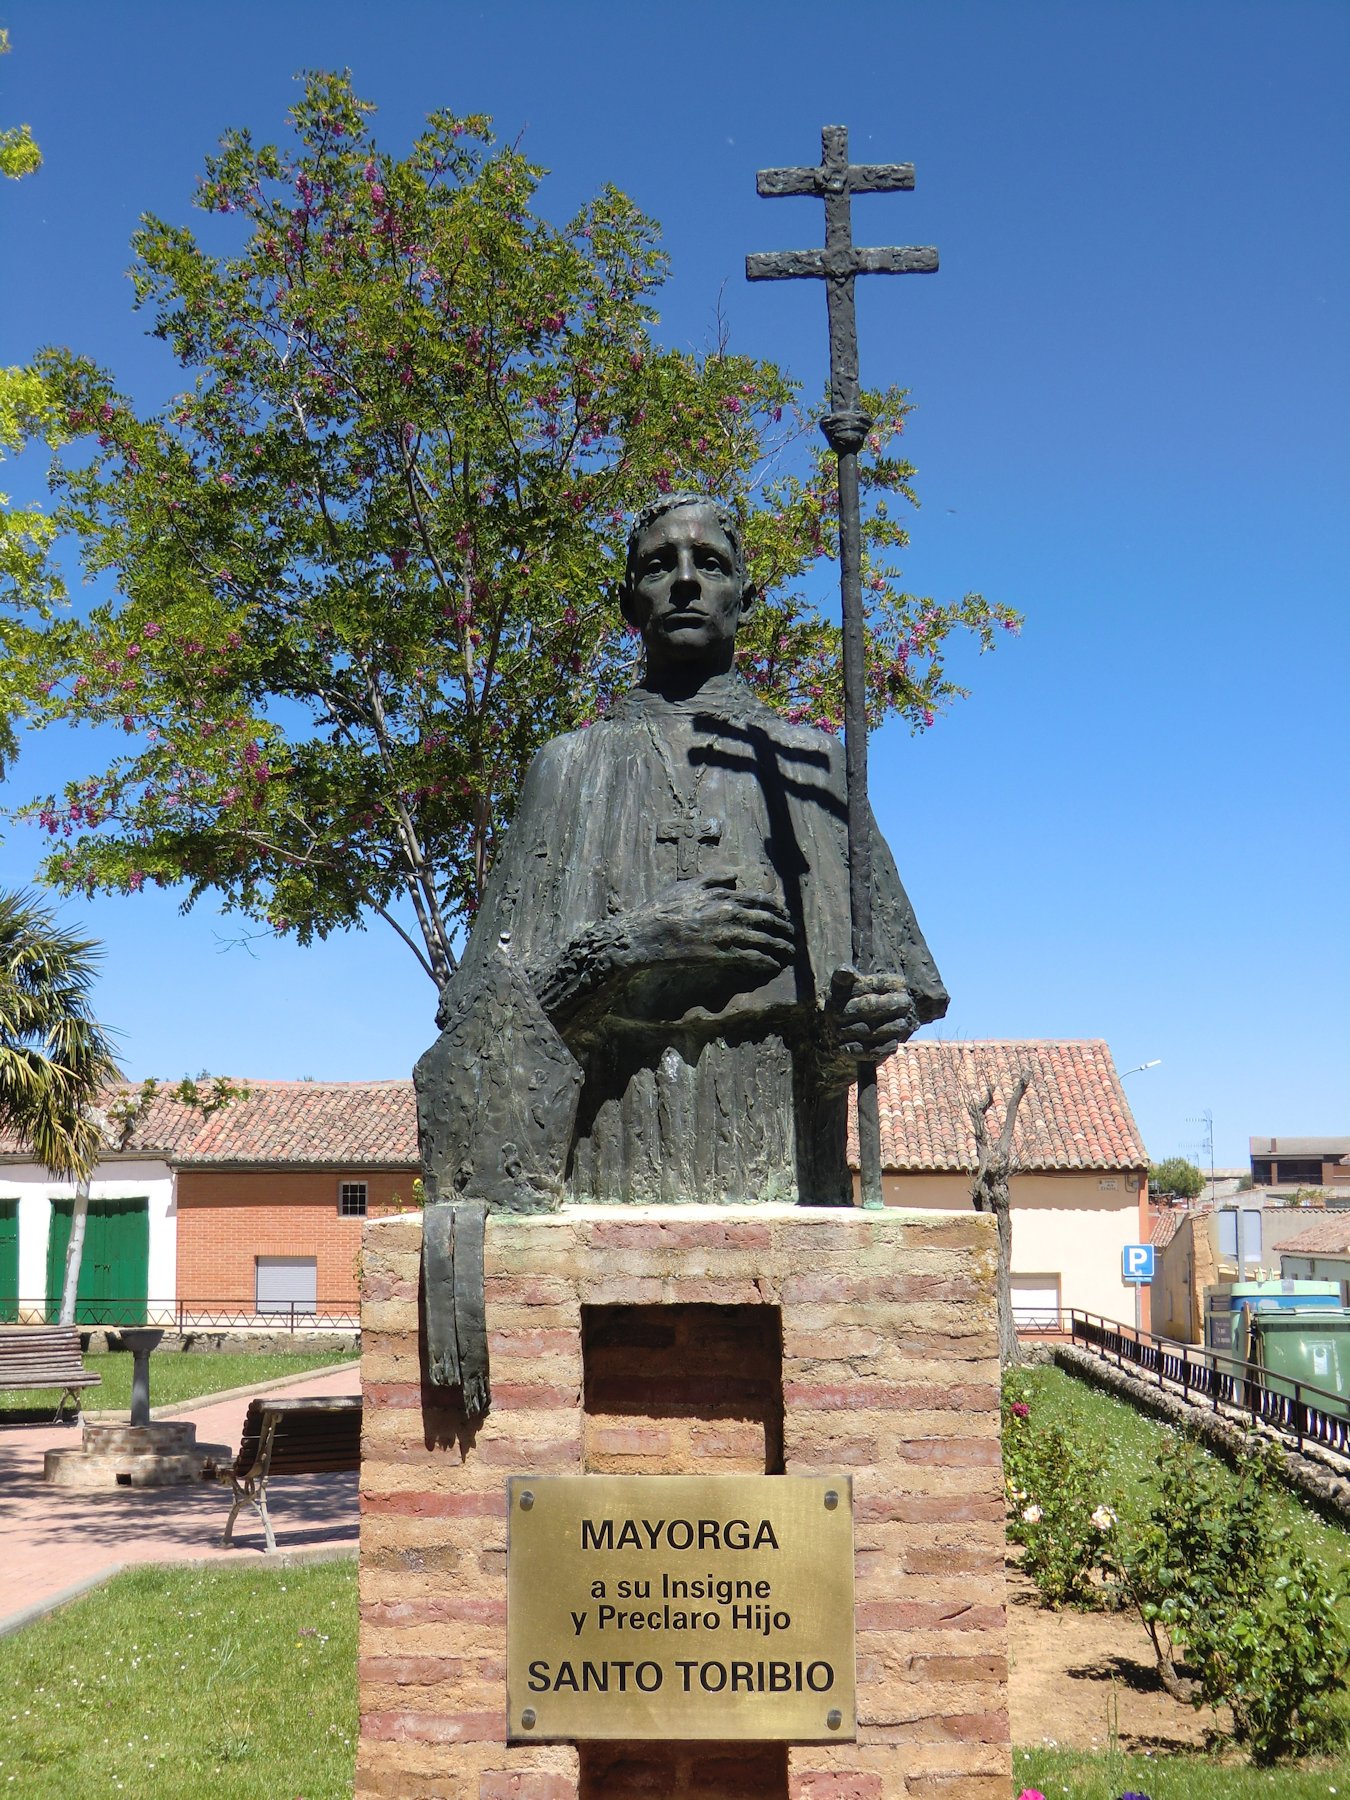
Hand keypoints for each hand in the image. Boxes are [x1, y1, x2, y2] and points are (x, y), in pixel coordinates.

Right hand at [626, 875, 794, 981]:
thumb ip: (712, 878)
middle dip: (784, 929)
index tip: (786, 916)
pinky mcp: (719, 955)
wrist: (643, 935)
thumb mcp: (685, 885)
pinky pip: (751, 958)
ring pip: (764, 940)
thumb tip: (735, 875)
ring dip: (781, 947)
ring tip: (790, 952)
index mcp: (722, 895)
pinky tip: (774, 966)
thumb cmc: (661, 910)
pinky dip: (766, 961)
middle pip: (767, 920)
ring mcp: (725, 934)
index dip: (777, 909)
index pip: (760, 900)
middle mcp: (728, 912)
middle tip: (793, 936)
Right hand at [826, 967, 918, 1064]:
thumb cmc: (851, 1003)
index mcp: (837, 993)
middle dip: (891, 1004)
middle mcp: (836, 1014)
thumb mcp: (849, 987)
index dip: (884, 983)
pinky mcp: (848, 1051)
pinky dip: (884, 1047)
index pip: (863, 986)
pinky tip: (895, 1041)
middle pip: (867, 1007)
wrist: (837, 1032)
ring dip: (891, 1027)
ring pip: (870, 1031)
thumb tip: (845, 972)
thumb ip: (850, 978)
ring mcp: (841, 1034)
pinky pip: (868, 1051)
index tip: (902, 982)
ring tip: (904, 1023)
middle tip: (907, 1002)